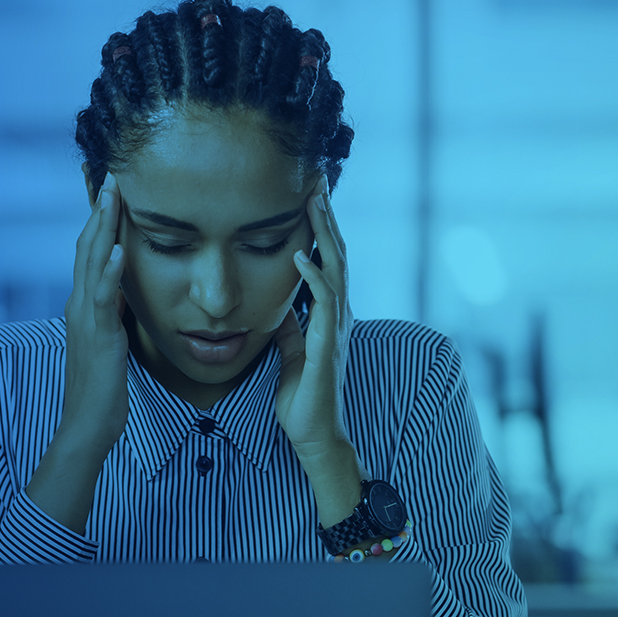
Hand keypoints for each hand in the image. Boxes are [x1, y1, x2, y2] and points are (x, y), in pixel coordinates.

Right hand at [59, 174, 130, 456]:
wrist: (88, 424)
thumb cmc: (102, 387)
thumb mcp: (110, 339)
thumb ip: (113, 311)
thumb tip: (123, 289)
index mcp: (84, 305)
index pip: (90, 252)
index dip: (100, 219)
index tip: (111, 188)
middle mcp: (79, 305)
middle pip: (87, 247)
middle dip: (100, 210)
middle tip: (110, 173)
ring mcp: (86, 319)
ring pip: (92, 263)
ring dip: (103, 227)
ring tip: (113, 195)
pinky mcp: (98, 336)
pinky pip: (104, 298)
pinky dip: (110, 272)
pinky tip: (119, 249)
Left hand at [274, 182, 365, 530]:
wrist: (314, 436)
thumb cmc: (303, 399)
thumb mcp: (291, 353)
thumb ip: (290, 326)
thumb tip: (280, 305)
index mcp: (328, 316)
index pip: (328, 260)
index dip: (321, 228)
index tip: (309, 196)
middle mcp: (337, 316)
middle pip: (337, 254)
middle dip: (327, 217)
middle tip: (317, 180)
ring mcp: (336, 329)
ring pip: (336, 269)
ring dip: (325, 233)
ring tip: (315, 201)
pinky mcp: (327, 345)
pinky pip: (324, 302)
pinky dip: (314, 275)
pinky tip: (301, 253)